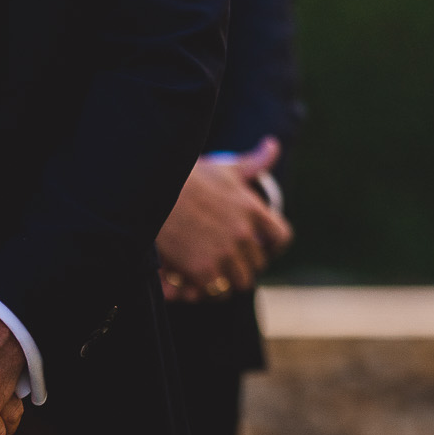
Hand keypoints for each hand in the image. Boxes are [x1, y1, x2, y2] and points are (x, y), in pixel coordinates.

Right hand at [157, 139, 291, 301]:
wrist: (152, 191)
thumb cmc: (187, 176)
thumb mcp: (224, 166)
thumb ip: (254, 161)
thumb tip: (273, 144)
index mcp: (252, 208)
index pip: (281, 238)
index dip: (273, 246)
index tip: (261, 247)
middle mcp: (243, 232)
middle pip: (258, 264)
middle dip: (245, 263)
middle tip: (228, 260)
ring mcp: (223, 252)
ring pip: (240, 281)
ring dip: (228, 279)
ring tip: (213, 274)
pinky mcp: (202, 270)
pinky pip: (216, 291)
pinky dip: (207, 289)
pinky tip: (196, 280)